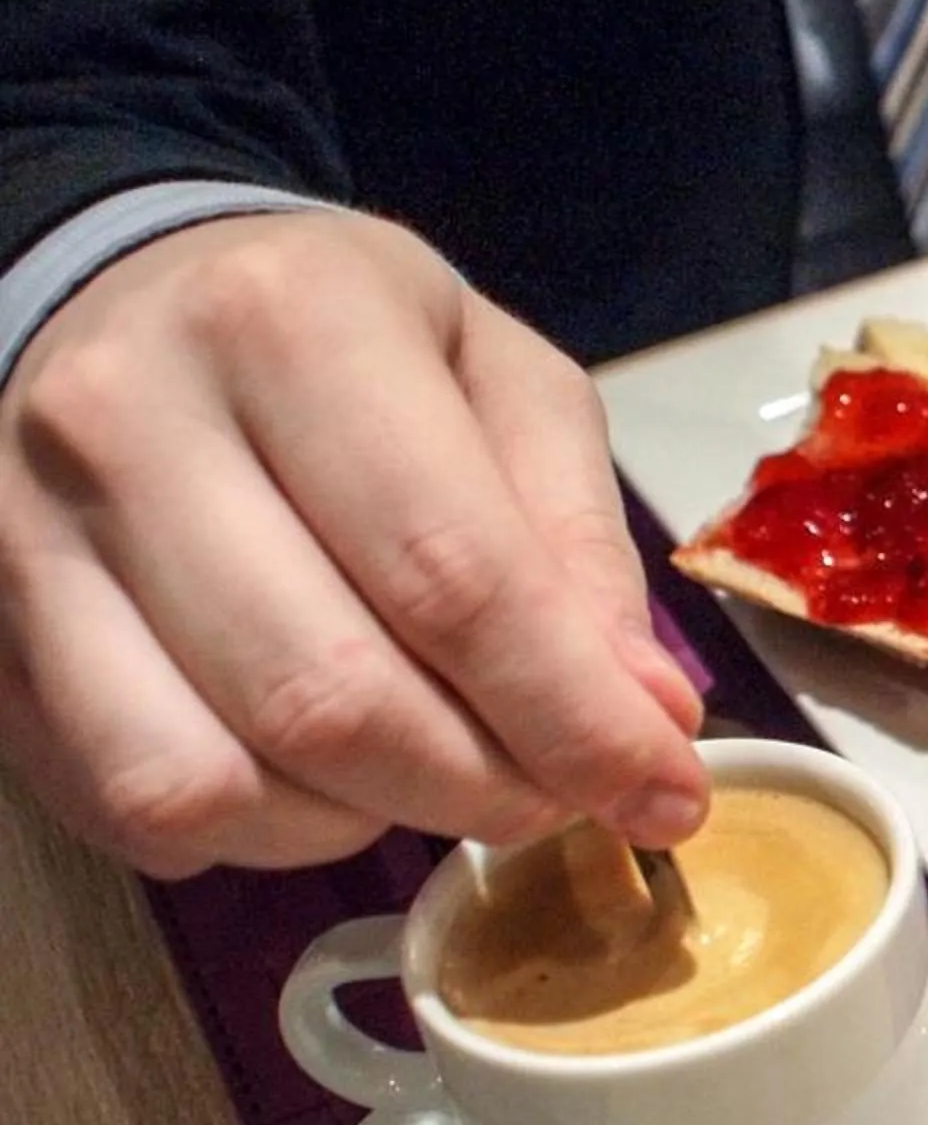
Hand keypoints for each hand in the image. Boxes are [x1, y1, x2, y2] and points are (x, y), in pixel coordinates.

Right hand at [0, 211, 708, 875]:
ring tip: (434, 769)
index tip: (667, 793)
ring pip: (212, 780)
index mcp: (293, 324)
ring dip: (363, 823)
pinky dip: (252, 833)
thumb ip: (577, 540)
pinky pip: (127, 806)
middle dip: (484, 787)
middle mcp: (131, 421)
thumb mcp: (497, 378)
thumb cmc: (340, 340)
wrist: (115, 291)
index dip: (575, 718)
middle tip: (558, 794)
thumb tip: (647, 717)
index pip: (454, 575)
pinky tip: (314, 774)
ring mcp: (25, 535)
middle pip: (331, 698)